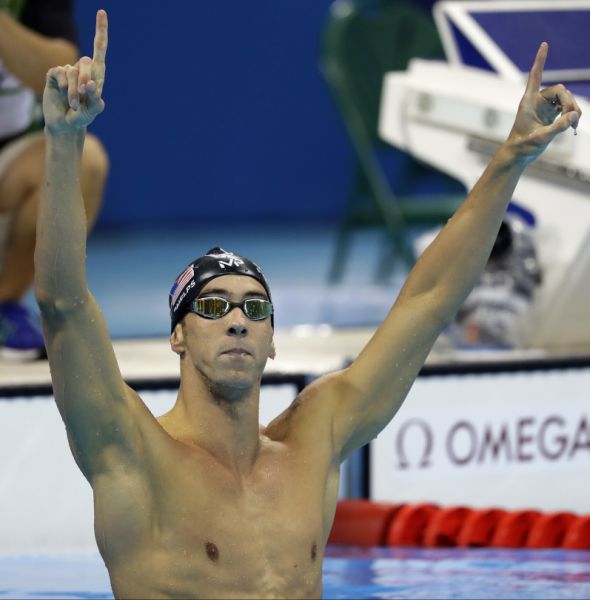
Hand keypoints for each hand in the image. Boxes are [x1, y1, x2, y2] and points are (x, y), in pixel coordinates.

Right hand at [43, 10, 107, 133]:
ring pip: (72, 72)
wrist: (64, 124)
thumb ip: (96, 101)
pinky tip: (63, 96)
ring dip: (74, 91)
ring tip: (73, 104)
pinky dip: (64, 87)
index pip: (99, 49)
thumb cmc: (82, 117)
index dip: (101, 31)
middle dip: (85, 79)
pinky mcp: (55, 75)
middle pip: (86, 62)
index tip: (102, 12)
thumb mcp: (93, 112)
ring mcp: (68, 71)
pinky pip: (60, 74)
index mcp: (96, 75)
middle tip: (83, 96)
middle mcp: (82, 70)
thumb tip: (91, 84)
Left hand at [508, 42, 581, 162]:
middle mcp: (537, 101)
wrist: (519, 155)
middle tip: (573, 118)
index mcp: (528, 102)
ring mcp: (544, 107)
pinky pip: (566, 108)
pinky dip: (572, 115)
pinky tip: (573, 126)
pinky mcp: (550, 114)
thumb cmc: (523, 146)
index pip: (535, 76)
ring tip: (573, 126)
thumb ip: (558, 127)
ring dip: (573, 110)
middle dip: (570, 102)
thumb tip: (575, 115)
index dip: (540, 60)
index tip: (544, 44)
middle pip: (560, 90)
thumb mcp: (541, 138)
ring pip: (566, 99)